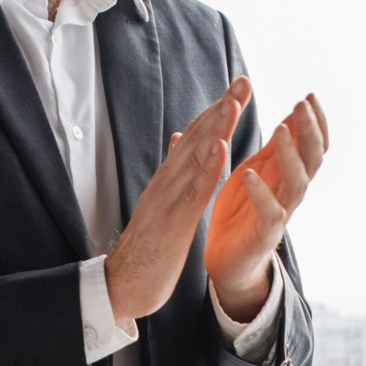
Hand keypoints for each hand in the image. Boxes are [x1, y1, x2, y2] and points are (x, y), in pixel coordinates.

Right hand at [106, 79, 250, 323]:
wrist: (121, 286)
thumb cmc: (145, 249)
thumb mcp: (162, 205)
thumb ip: (173, 173)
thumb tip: (178, 140)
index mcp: (168, 180)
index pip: (194, 138)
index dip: (216, 111)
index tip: (238, 88)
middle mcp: (166, 183)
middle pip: (195, 138)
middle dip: (221, 107)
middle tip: (243, 80)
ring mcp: (166, 201)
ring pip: (194, 158)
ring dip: (216, 128)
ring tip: (234, 102)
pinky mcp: (171, 223)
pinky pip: (191, 192)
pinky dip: (206, 168)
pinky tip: (221, 148)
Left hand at [206, 92, 325, 318]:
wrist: (228, 260)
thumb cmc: (242, 210)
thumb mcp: (260, 169)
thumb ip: (276, 147)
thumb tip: (294, 115)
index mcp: (288, 174)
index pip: (314, 145)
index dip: (316, 122)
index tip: (310, 96)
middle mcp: (291, 192)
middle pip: (313, 158)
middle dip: (309, 130)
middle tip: (301, 104)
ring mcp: (282, 213)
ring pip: (298, 182)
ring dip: (291, 154)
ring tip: (279, 129)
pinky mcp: (264, 234)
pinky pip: (270, 213)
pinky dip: (262, 193)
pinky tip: (250, 173)